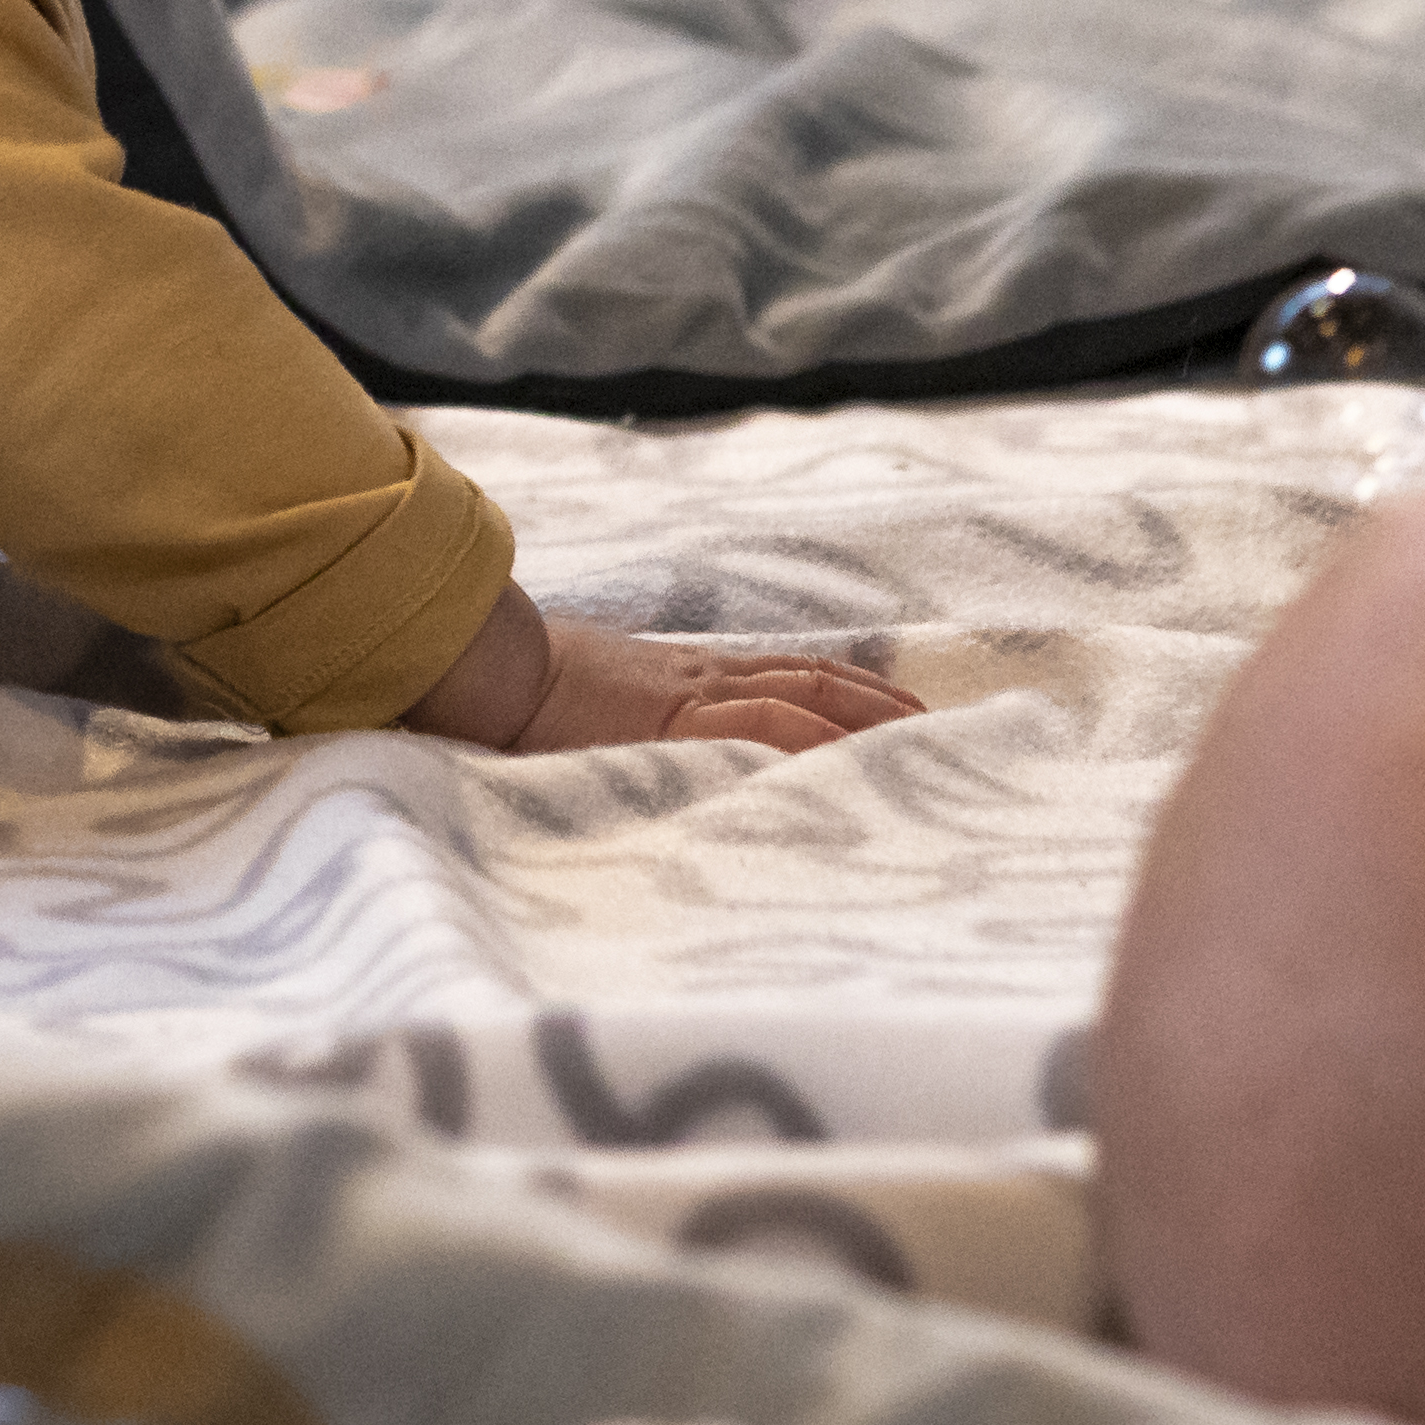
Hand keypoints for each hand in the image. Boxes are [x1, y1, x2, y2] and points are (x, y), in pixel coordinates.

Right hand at [414, 585, 922, 756]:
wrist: (481, 665)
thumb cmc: (514, 693)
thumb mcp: (584, 710)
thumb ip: (621, 729)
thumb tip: (635, 758)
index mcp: (680, 679)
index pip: (782, 677)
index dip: (843, 692)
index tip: (896, 714)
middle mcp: (698, 680)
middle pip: (811, 681)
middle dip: (879, 705)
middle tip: (943, 733)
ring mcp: (690, 696)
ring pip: (803, 697)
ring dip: (867, 720)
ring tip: (924, 748)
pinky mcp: (676, 721)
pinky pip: (763, 726)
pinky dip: (816, 740)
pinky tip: (855, 759)